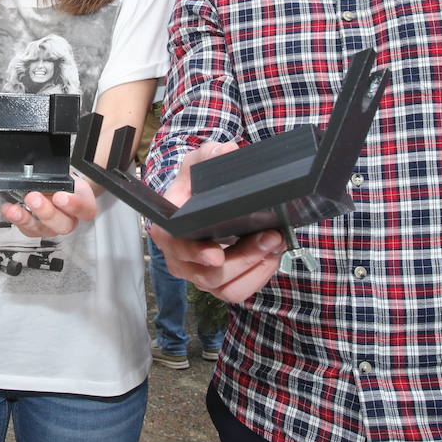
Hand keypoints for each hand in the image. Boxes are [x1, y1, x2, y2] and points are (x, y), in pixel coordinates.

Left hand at [0, 176, 97, 236]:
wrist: (58, 188)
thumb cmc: (64, 183)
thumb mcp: (67, 174)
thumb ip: (62, 174)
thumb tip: (48, 166)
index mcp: (83, 204)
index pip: (84, 209)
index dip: (73, 205)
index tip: (60, 196)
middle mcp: (69, 219)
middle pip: (63, 224)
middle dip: (47, 212)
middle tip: (34, 198)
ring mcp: (52, 227)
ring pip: (42, 229)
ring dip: (26, 219)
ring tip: (15, 209)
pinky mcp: (36, 229)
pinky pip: (27, 229)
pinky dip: (16, 219)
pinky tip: (9, 210)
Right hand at [150, 141, 283, 302]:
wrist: (202, 200)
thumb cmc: (196, 183)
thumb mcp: (199, 161)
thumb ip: (211, 153)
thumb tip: (227, 151)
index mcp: (168, 228)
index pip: (174, 246)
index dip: (195, 253)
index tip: (217, 254)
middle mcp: (178, 257)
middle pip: (207, 274)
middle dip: (243, 258)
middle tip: (270, 238)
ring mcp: (197, 274)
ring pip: (225, 287)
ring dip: (255, 269)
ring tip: (274, 245)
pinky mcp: (217, 283)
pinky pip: (238, 291)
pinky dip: (258, 276)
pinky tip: (270, 257)